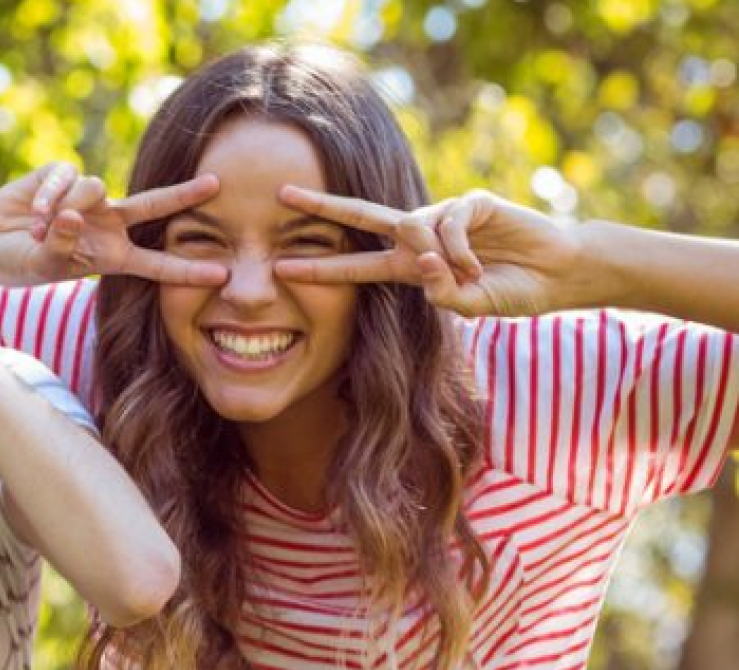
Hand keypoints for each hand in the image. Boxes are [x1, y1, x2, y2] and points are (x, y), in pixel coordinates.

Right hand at [0, 163, 227, 286]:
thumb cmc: (20, 261)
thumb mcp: (42, 265)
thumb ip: (60, 245)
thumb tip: (73, 215)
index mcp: (112, 256)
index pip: (155, 265)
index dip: (187, 270)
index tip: (222, 275)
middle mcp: (108, 224)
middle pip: (154, 206)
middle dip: (184, 195)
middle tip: (217, 184)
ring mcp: (88, 198)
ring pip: (94, 190)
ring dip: (64, 209)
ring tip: (36, 230)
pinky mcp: (64, 175)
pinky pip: (65, 179)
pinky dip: (47, 197)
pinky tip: (31, 212)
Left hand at [274, 186, 583, 317]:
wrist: (558, 274)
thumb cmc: (512, 291)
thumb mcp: (470, 306)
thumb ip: (442, 294)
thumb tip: (422, 265)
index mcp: (409, 265)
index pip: (355, 264)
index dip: (320, 267)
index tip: (279, 267)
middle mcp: (419, 236)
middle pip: (361, 216)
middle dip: (321, 206)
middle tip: (281, 195)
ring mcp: (445, 215)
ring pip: (414, 230)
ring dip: (438, 259)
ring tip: (471, 274)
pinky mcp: (472, 202)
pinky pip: (449, 224)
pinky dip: (461, 249)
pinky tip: (482, 264)